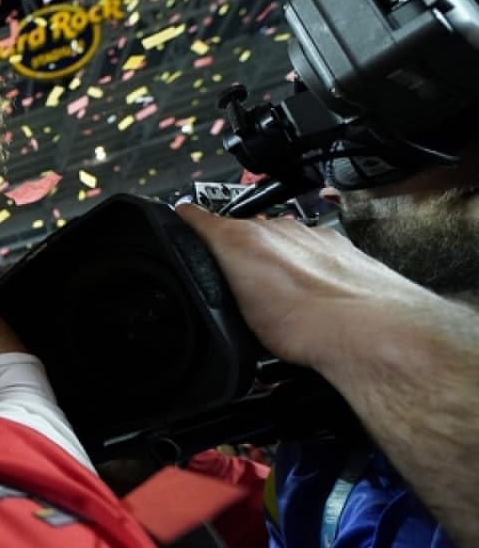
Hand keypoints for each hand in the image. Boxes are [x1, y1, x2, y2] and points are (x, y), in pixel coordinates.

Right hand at [174, 202, 443, 371]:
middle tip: (235, 285)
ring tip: (278, 299)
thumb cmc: (303, 321)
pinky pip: (312, 252)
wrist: (367, 329)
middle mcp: (277, 228)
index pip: (201, 218)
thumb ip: (210, 277)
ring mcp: (311, 235)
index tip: (180, 220)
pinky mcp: (340, 248)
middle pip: (244, 230)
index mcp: (242, 237)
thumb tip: (198, 264)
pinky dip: (307, 268)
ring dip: (275, 260)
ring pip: (281, 241)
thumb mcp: (231, 310)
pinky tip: (311, 297)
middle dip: (236, 250)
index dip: (185, 221)